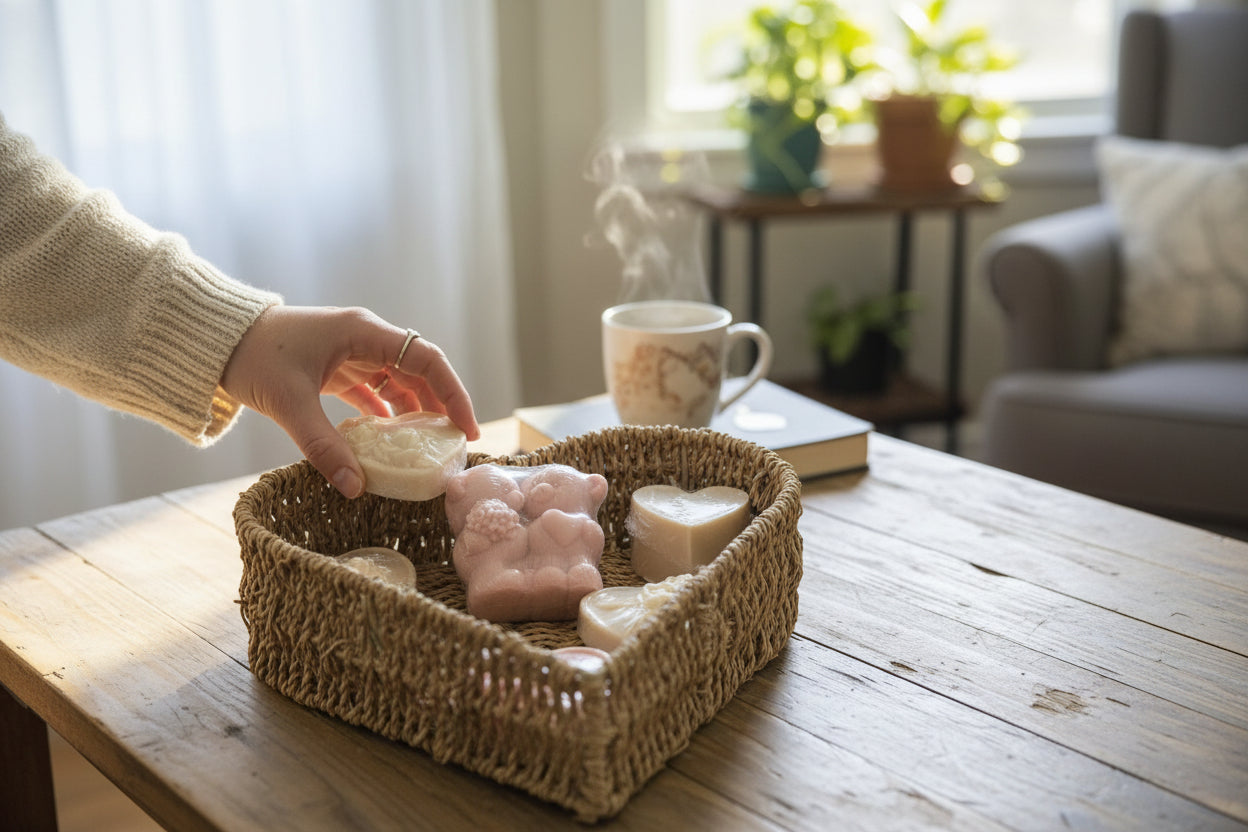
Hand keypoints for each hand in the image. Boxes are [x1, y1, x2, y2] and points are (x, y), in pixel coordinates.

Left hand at [221, 305, 480, 496]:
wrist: (214, 340)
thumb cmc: (253, 357)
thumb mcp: (289, 403)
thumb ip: (323, 446)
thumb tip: (355, 488)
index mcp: (363, 332)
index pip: (426, 360)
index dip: (453, 393)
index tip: (466, 429)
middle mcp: (365, 338)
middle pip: (419, 372)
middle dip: (440, 408)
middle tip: (454, 447)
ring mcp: (351, 352)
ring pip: (399, 382)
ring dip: (414, 413)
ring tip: (428, 448)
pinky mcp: (336, 368)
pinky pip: (375, 391)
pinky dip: (385, 415)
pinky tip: (390, 442)